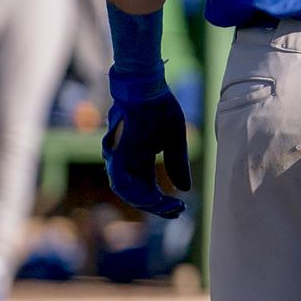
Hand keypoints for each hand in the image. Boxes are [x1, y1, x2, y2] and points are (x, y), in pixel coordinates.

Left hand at [103, 84, 190, 218]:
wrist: (145, 88)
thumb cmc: (160, 108)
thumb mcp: (175, 139)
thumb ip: (178, 164)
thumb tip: (184, 189)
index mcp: (140, 159)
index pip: (148, 187)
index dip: (163, 200)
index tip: (180, 207)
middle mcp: (127, 163)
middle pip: (138, 194)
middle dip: (157, 206)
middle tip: (177, 212)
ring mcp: (120, 161)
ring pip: (129, 193)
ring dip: (148, 204)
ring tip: (169, 208)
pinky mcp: (116, 157)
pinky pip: (123, 184)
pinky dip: (139, 194)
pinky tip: (157, 198)